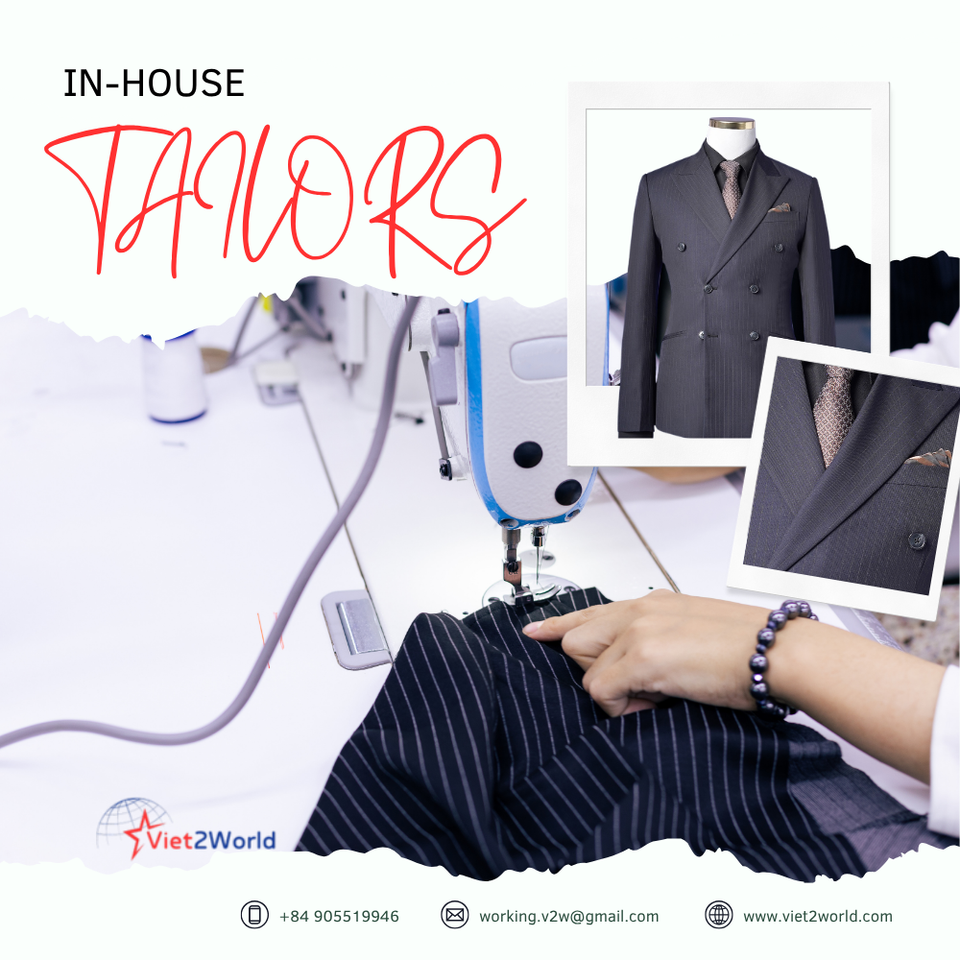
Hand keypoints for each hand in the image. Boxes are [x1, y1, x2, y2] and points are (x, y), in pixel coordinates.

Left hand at [522, 590, 771, 716]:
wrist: (781, 653)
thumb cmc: (751, 650)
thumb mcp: (694, 633)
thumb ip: (659, 641)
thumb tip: (638, 673)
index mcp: (652, 603)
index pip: (591, 611)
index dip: (558, 625)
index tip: (535, 632)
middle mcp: (639, 610)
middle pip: (577, 640)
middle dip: (597, 671)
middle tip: (641, 689)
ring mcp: (638, 631)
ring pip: (586, 668)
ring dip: (613, 691)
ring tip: (657, 695)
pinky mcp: (642, 657)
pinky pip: (601, 691)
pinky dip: (621, 707)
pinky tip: (657, 704)